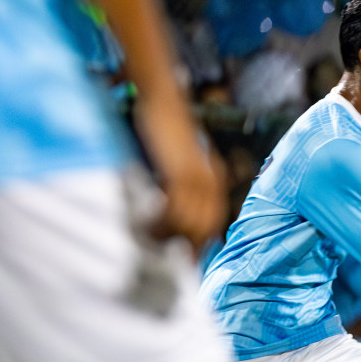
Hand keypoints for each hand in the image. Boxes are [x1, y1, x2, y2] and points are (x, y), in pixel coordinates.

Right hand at [141, 97, 225, 253]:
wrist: (164, 102)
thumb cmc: (166, 129)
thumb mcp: (180, 159)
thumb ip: (181, 180)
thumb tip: (172, 204)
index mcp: (213, 178)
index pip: (213, 219)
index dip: (202, 241)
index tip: (190, 260)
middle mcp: (211, 180)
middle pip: (205, 225)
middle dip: (189, 245)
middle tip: (170, 258)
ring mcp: (198, 177)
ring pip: (189, 221)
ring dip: (169, 234)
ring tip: (151, 238)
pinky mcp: (181, 172)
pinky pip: (174, 207)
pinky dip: (162, 220)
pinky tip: (147, 223)